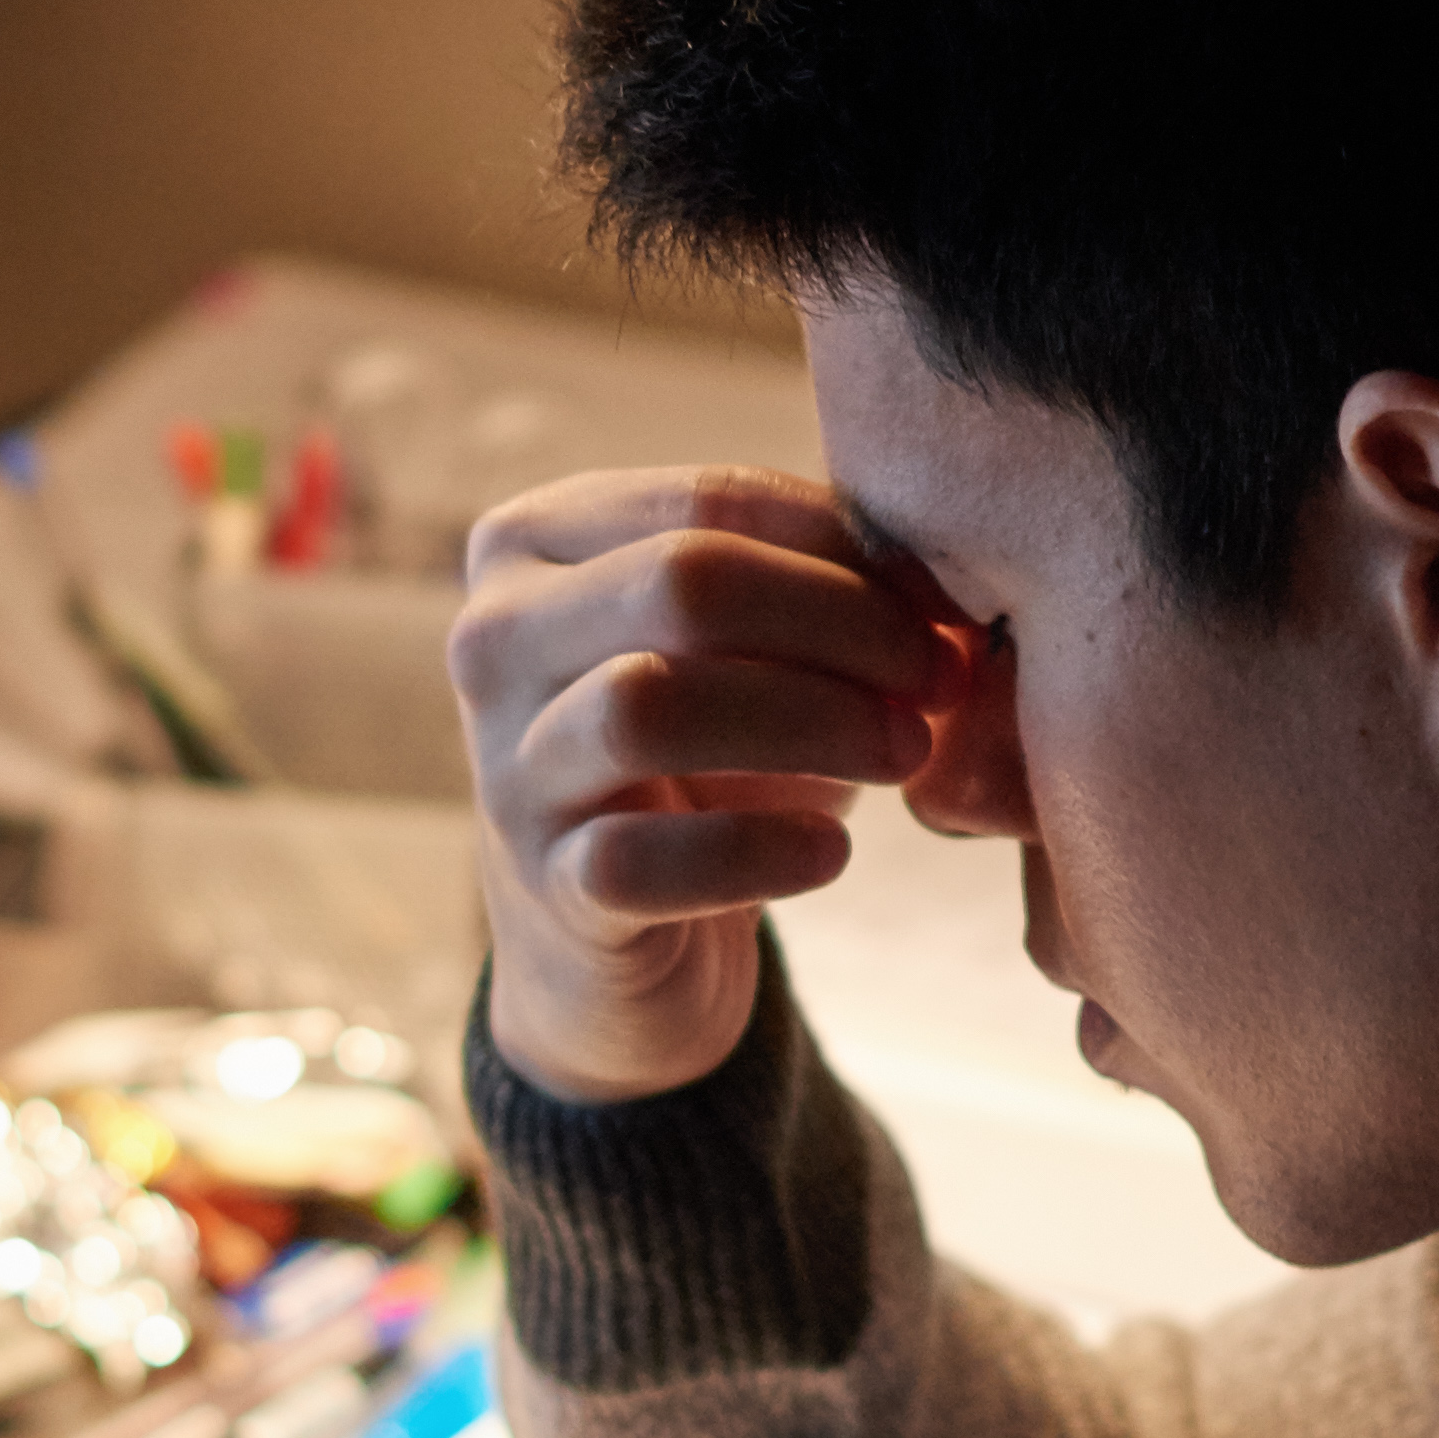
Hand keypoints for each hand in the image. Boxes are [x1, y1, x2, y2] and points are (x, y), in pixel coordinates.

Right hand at [449, 464, 957, 1102]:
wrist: (620, 938)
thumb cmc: (703, 756)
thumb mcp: (746, 647)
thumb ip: (819, 584)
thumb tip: (944, 576)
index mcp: (534, 542)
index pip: (707, 499)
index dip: (845, 545)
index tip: (945, 603)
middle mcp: (493, 639)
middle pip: (679, 583)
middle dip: (838, 623)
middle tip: (939, 677)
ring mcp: (507, 766)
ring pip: (648, 705)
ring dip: (810, 721)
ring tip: (904, 751)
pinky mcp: (544, 887)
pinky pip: (644, 861)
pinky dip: (759, 852)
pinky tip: (833, 853)